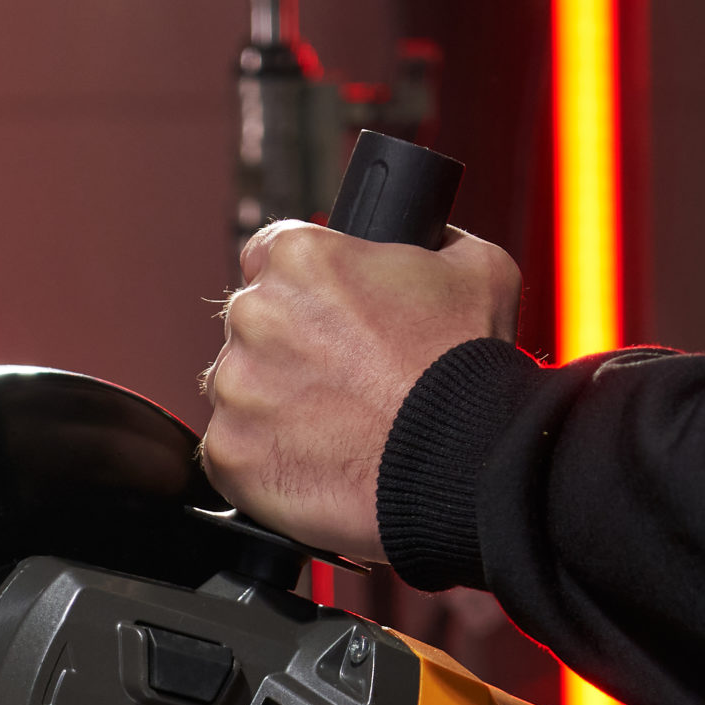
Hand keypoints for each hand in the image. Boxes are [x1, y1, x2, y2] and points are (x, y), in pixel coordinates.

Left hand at [200, 221, 520, 561]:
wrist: (461, 464)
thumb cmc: (467, 369)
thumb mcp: (476, 269)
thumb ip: (434, 241)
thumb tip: (428, 240)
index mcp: (300, 258)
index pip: (270, 257)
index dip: (304, 289)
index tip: (328, 320)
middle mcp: (254, 315)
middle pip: (252, 325)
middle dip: (287, 347)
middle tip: (342, 381)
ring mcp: (235, 388)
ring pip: (239, 388)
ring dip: (271, 403)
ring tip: (333, 426)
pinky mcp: (227, 452)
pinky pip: (233, 450)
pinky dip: (265, 459)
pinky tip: (313, 462)